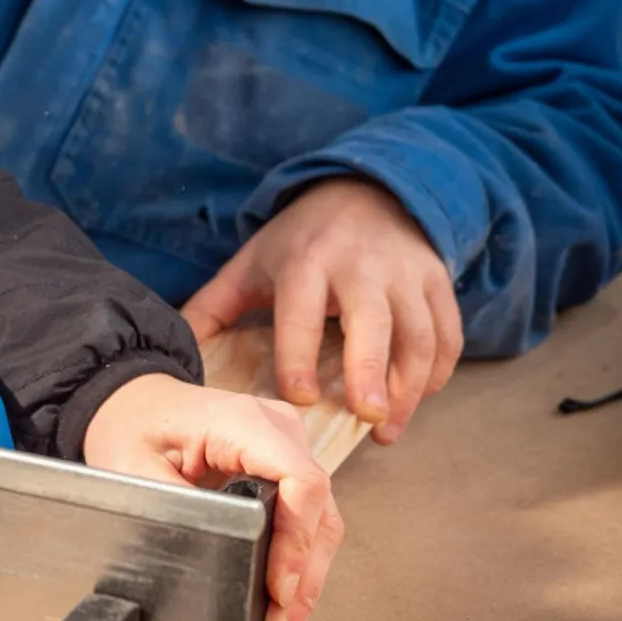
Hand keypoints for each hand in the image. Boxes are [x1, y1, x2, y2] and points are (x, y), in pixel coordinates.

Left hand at [84, 373, 342, 620]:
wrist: (129, 403)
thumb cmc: (129, 427)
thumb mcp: (133, 469)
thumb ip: (178, 507)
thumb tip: (214, 553)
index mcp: (242, 422)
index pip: (300, 482)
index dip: (296, 543)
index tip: (280, 589)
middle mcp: (277, 430)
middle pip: (316, 511)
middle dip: (302, 579)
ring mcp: (286, 447)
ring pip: (318, 521)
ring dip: (306, 580)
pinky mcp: (283, 465)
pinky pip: (305, 517)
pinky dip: (298, 562)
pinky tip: (287, 602)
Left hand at [182, 178, 462, 444]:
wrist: (365, 191)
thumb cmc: (300, 241)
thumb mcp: (250, 264)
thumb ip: (211, 308)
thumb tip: (174, 355)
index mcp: (306, 262)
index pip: (302, 311)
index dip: (299, 356)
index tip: (298, 398)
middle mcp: (361, 266)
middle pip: (374, 321)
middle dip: (371, 371)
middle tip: (366, 418)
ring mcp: (406, 273)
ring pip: (420, 333)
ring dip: (410, 386)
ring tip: (387, 429)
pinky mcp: (437, 282)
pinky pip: (447, 333)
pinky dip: (438, 372)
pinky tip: (416, 400)